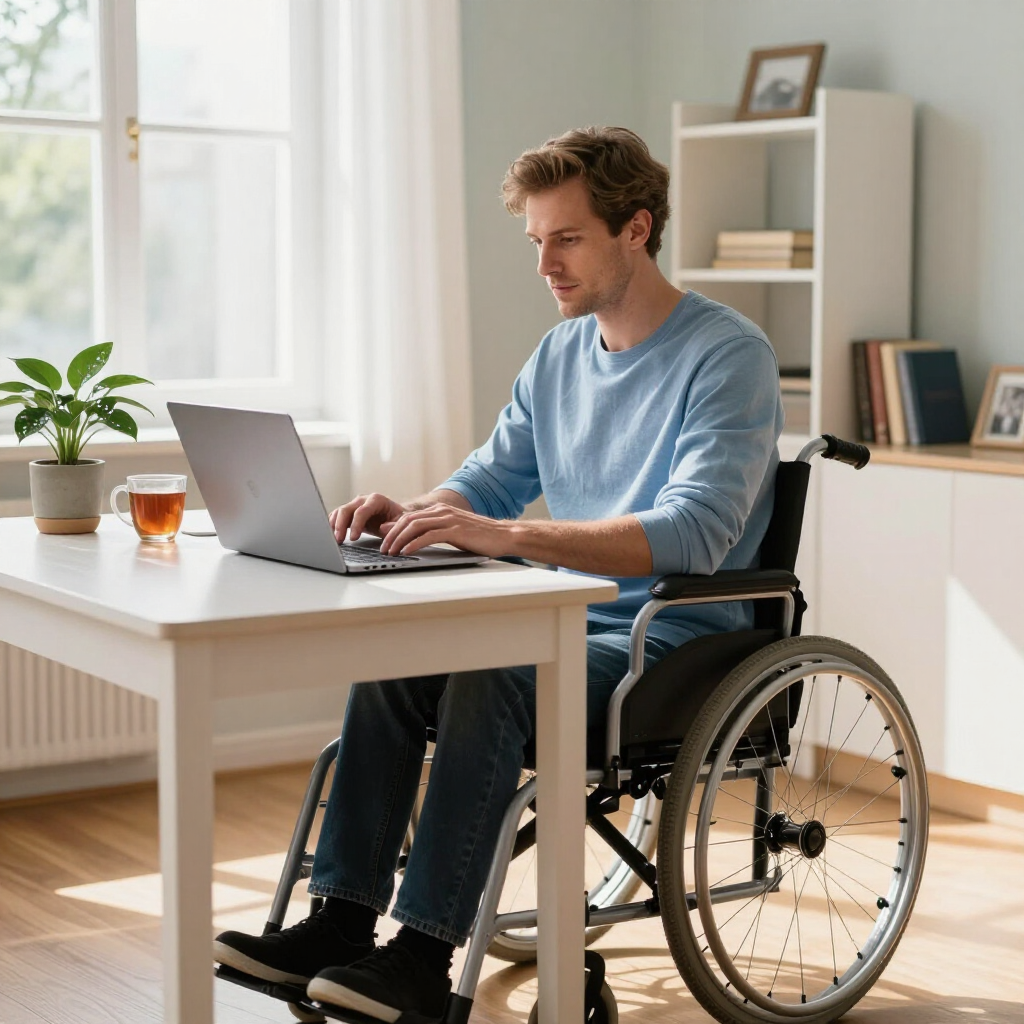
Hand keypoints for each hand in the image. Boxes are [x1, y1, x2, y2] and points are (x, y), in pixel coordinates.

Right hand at [329, 493, 408, 541]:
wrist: (395, 516)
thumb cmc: (398, 519)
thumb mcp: (401, 522)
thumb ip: (394, 525)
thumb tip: (383, 527)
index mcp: (376, 499)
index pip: (362, 511)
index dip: (356, 524)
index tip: (353, 538)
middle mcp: (363, 500)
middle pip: (346, 509)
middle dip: (341, 525)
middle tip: (339, 540)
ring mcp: (355, 505)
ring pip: (339, 512)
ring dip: (334, 525)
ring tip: (334, 539)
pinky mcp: (350, 512)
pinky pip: (337, 516)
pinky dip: (332, 524)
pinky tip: (331, 534)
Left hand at [380, 503, 512, 557]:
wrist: (503, 535)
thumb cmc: (479, 537)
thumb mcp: (451, 532)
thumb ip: (432, 531)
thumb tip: (411, 537)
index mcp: (440, 510)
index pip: (409, 517)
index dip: (393, 528)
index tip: (382, 539)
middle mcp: (442, 511)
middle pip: (408, 520)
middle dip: (392, 535)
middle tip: (382, 549)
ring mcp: (449, 519)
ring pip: (415, 526)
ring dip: (399, 540)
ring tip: (391, 552)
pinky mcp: (455, 530)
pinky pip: (429, 535)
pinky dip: (414, 544)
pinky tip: (407, 552)